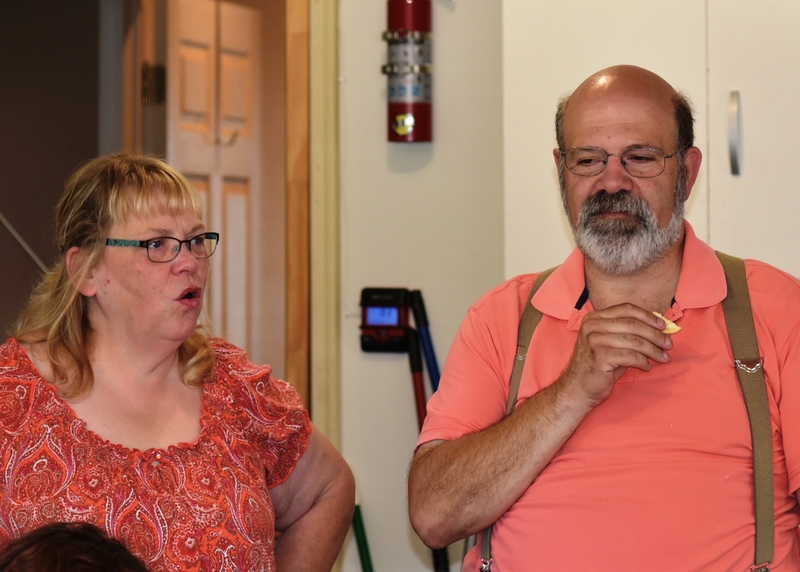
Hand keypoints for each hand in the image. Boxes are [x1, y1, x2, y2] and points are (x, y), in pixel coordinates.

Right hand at [559, 303, 673, 405]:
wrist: (577, 388)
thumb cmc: (597, 366)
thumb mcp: (610, 343)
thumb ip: (627, 333)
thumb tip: (657, 328)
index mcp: (594, 318)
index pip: (626, 309)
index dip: (648, 316)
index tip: (663, 326)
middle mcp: (592, 326)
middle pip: (633, 324)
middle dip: (655, 335)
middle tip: (668, 344)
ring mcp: (595, 340)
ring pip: (635, 340)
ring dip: (653, 349)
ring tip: (663, 357)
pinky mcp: (600, 356)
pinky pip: (631, 356)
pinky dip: (643, 361)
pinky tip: (647, 367)